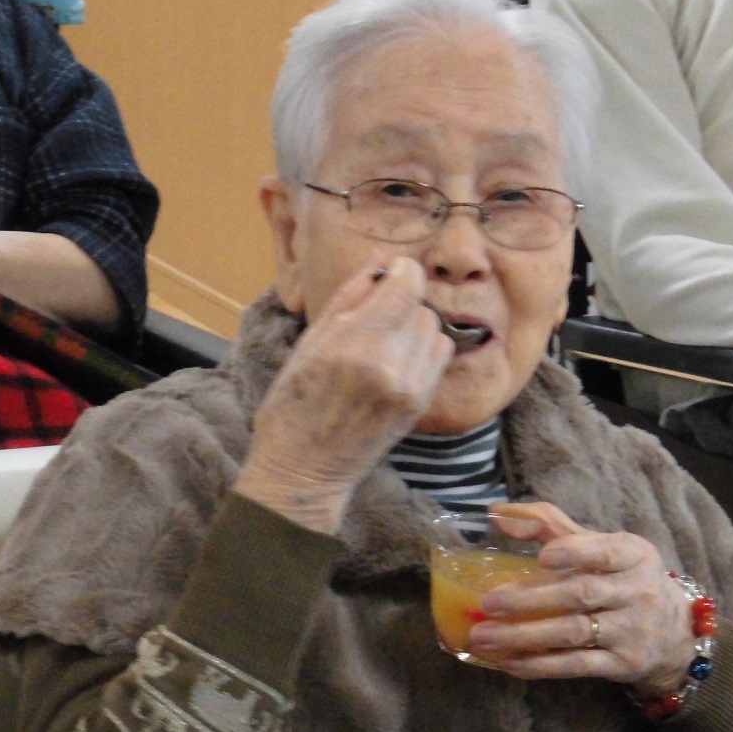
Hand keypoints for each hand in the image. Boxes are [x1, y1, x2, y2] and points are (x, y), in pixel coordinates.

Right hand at [234, 256, 451, 532]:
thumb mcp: (310, 341)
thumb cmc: (293, 403)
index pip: (408, 282)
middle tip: (376, 319)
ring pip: (434, 331)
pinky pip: (439, 358)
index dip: (400, 271)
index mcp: (355, 342)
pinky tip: (397, 363)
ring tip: (385, 344)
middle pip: (422, 307)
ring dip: (415, 328)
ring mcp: (410, 388)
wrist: (304, 468)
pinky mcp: (420, 405)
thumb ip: (350, 296)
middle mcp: (390, 363)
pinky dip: (424, 352)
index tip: (388, 276)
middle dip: (403, 304)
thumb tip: (382, 262)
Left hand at [466, 502, 696, 696]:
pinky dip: (540, 665)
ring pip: (573, 633)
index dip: (574, 552)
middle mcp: (637, 591)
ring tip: (483, 636)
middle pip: (580, 594)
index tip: (542, 557)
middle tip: (489, 602)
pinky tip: (509, 662)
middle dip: (531, 599)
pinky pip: (576, 666)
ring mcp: (631, 631)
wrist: (673, 633)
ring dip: (524, 636)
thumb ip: (552, 527)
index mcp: (633, 555)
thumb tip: (499, 512)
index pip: (606, 551)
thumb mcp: (602, 548)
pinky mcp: (622, 664)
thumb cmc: (622, 580)